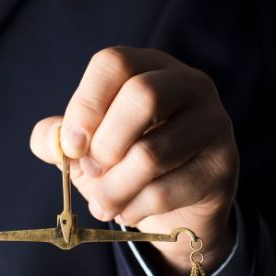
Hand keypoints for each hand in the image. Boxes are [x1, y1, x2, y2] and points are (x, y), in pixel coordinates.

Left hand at [30, 47, 238, 275]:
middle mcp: (189, 84)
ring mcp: (213, 122)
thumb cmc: (128, 162)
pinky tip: (129, 212)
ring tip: (104, 204)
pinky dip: (136, 209)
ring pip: (152, 154)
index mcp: (150, 66)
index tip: (72, 145)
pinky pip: (167, 190)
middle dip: (105, 145)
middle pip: (142, 96)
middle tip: (90, 172)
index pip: (115, 63)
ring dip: (114, 189)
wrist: (182, 203)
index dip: (86, 104)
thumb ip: (59, 138)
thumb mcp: (90, 145)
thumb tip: (52, 142)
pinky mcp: (222, 164)